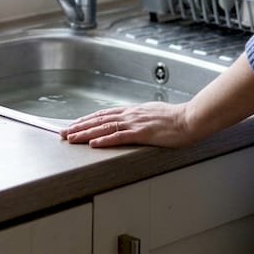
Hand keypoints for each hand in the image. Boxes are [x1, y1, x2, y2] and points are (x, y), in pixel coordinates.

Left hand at [60, 101, 197, 147]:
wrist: (191, 119)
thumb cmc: (176, 119)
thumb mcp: (154, 114)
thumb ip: (141, 117)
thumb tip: (132, 121)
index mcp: (133, 110)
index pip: (104, 114)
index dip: (87, 119)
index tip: (74, 124)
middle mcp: (131, 114)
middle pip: (99, 119)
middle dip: (79, 126)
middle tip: (63, 132)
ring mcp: (136, 123)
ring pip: (105, 127)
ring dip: (86, 133)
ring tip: (72, 138)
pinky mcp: (142, 133)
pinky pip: (120, 136)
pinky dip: (104, 139)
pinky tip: (94, 144)